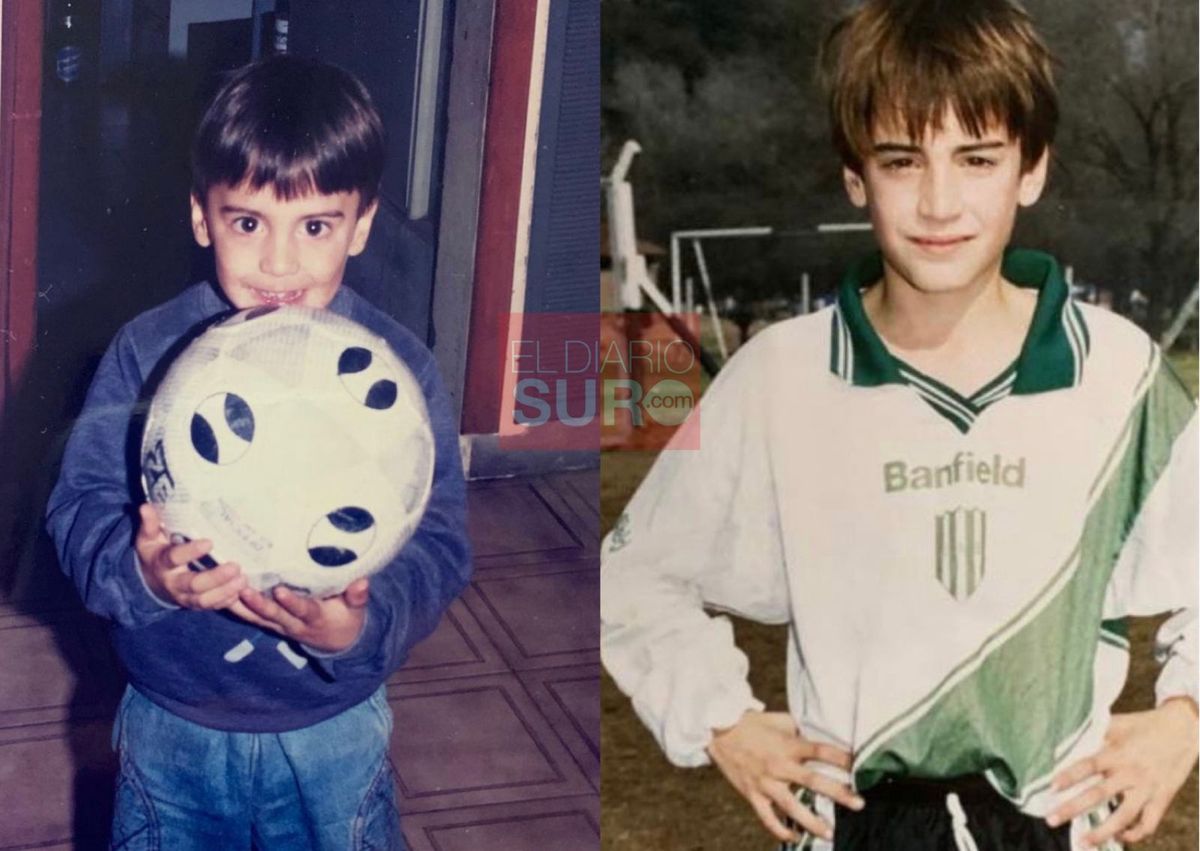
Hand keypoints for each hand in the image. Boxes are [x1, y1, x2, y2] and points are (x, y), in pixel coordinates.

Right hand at [135, 503, 245, 608]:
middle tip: (235, 566)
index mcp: (162, 563)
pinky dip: (227, 601)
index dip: (191, 552)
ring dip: (225, 591)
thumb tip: (145, 507)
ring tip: (243, 580)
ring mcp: (185, 597)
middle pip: (194, 584)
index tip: (209, 542)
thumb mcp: (148, 539)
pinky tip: (242, 590)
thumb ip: (150, 524)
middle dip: (215, 578)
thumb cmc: (155, 553)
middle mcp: (173, 583)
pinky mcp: (196, 604)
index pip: (175, 558)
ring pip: (204, 600)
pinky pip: (211, 606)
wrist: (150, 582)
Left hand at [229, 578, 369, 652]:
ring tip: (225, 592)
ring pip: (258, 617)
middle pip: (274, 615)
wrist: (337, 642)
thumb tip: (362, 582)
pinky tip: (221, 596)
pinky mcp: (272, 623)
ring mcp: (280, 625)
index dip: (291, 602)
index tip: (280, 590)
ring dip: (242, 606)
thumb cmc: (347, 618)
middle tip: (243, 590)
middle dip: (258, 604)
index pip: (303, 610)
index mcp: (315, 617)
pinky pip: (252, 617)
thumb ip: (357, 596)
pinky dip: (238, 608)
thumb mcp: (356, 609)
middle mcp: (294, 624)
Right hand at [706, 710, 861, 842]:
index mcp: (788, 745)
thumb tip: (819, 738)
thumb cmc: (753, 723)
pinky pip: (768, 817)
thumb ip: (800, 732)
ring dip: (812, 821)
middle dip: (838, 793)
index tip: (860, 766)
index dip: (843, 759)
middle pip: (814, 781)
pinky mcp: (752, 794)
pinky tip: (795, 837)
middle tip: (859, 803)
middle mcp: (779, 765)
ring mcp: (765, 782)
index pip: (822, 751)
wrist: (719, 730)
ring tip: (829, 833)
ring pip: (791, 806)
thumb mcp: (781, 720)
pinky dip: (781, 829)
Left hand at [1047, 699, 1198, 846]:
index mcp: (1117, 752)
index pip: (1088, 766)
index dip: (1070, 776)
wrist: (1183, 729)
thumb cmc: (1143, 725)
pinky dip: (1135, 834)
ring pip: (1123, 817)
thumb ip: (1094, 732)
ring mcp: (1147, 789)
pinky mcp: (1162, 799)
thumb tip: (1065, 738)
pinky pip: (1149, 823)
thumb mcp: (1117, 724)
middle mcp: (1130, 773)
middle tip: (1051, 819)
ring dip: (1103, 832)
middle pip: (1099, 794)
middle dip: (1073, 808)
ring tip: (1084, 842)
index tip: (1052, 787)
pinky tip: (1120, 837)